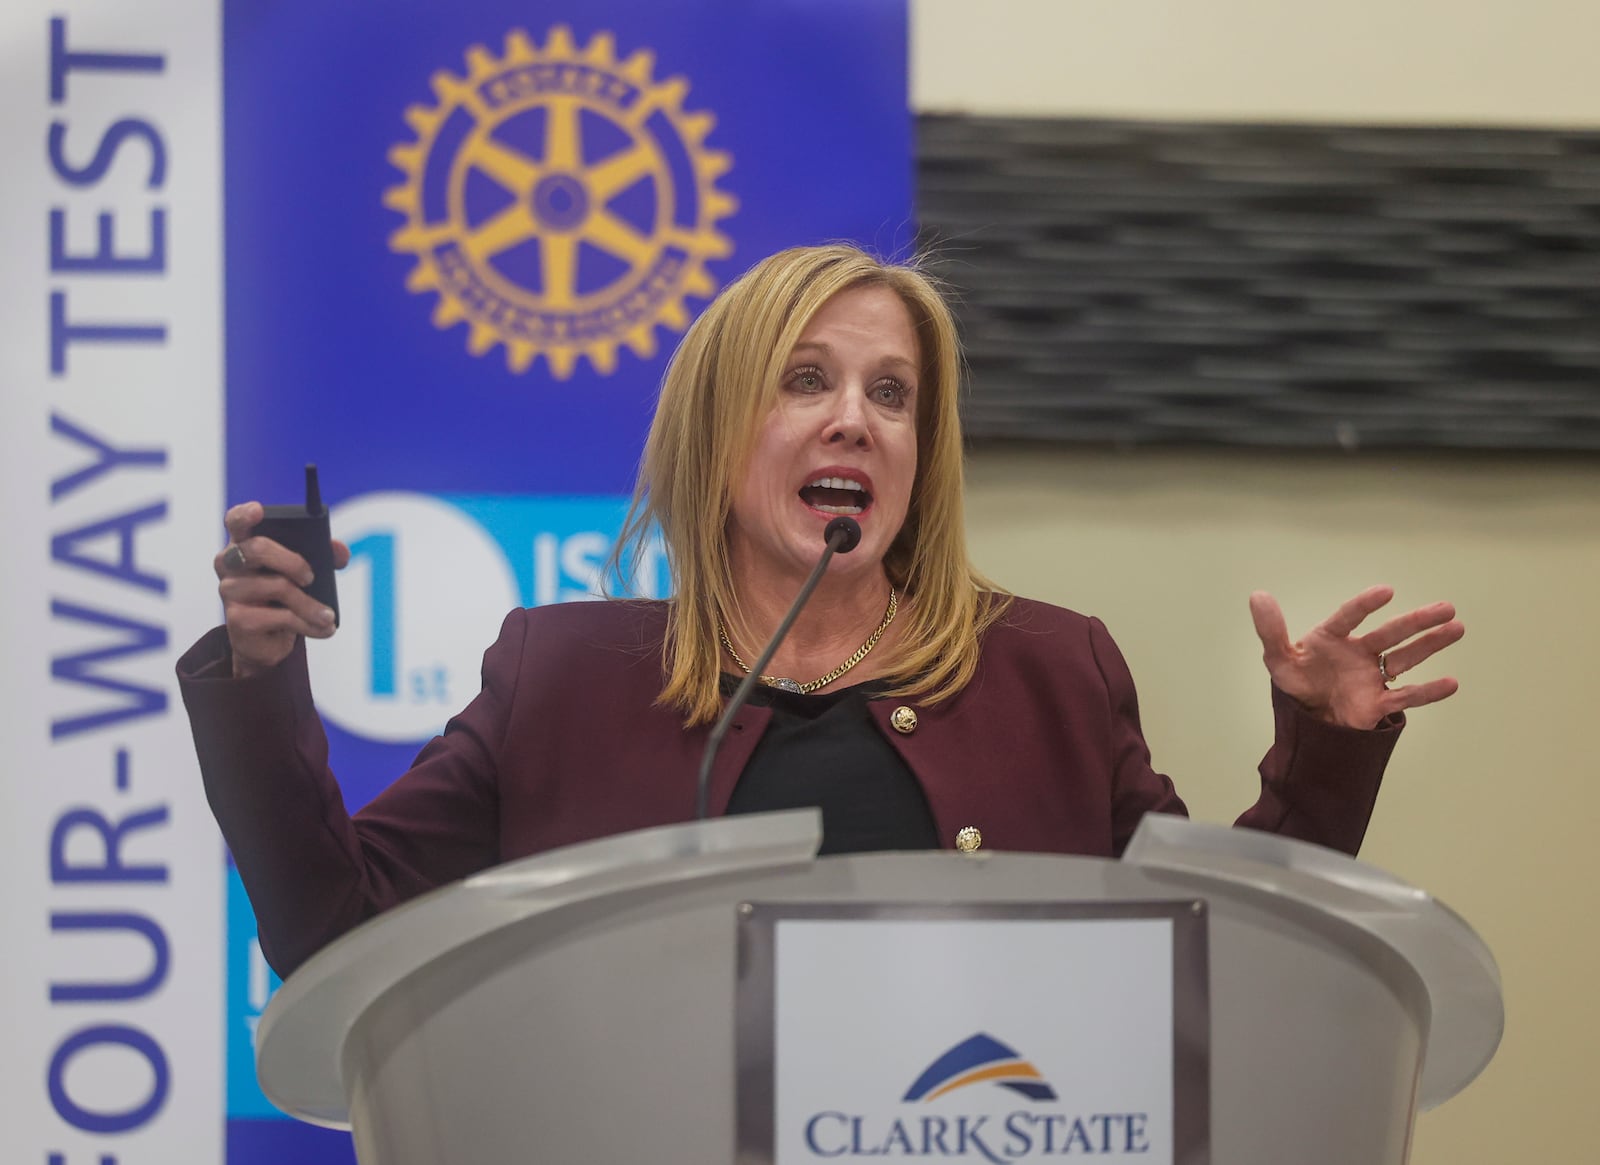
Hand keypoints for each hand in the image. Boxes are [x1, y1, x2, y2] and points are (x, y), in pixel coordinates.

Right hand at [214, 502, 350, 678]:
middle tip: (310, 577)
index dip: (245, 514)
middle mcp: (229, 564)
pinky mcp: (236, 620)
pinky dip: (309, 624)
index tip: (259, 510)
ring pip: (277, 587)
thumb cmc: (284, 595)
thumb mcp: (304, 570)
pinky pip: (280, 617)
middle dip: (292, 561)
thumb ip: (324, 554)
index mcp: (244, 543)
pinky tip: (323, 629)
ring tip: (328, 615)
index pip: (236, 521)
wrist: (268, 639)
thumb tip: (340, 553)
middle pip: (257, 549)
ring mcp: (229, 591)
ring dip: (310, 604)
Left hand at [1248, 585, 1462, 728]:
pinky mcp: (1377, 703)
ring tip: (1457, 628)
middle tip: (1447, 608)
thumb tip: (1258, 595)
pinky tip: (1452, 683)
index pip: (1350, 617)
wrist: (1307, 719)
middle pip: (1390, 634)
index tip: (1386, 591)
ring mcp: (1371, 677)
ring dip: (1430, 645)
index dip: (1366, 605)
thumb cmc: (1296, 682)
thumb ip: (1271, 630)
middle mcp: (1358, 653)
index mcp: (1333, 638)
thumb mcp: (1278, 658)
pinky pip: (1406, 696)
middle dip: (1417, 622)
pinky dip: (1427, 692)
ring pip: (1405, 658)